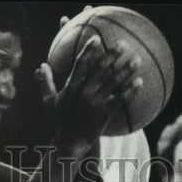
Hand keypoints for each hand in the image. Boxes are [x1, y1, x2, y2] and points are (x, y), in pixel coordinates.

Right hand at [37, 34, 142, 153]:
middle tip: (124, 44)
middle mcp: (84, 92)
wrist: (70, 143)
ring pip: (113, 82)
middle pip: (101, 68)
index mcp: (72, 86)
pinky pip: (120, 99)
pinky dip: (130, 90)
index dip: (89, 50)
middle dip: (113, 54)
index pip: (81, 63)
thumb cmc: (60, 122)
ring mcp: (95, 102)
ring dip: (126, 69)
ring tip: (137, 60)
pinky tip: (140, 82)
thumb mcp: (50, 102)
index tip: (97, 38)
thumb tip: (41, 66)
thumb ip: (46, 82)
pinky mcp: (104, 113)